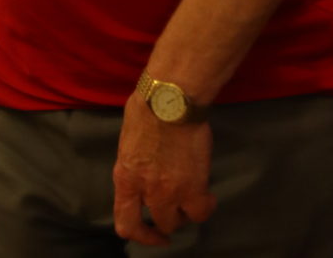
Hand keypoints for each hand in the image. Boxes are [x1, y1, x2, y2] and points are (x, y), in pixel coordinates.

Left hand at [113, 93, 216, 245]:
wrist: (171, 97)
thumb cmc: (148, 106)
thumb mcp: (129, 139)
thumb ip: (134, 162)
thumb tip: (141, 167)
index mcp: (125, 177)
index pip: (125, 222)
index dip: (140, 235)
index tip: (152, 233)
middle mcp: (146, 191)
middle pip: (158, 223)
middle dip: (167, 219)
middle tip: (178, 208)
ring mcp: (169, 192)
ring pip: (178, 222)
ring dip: (185, 212)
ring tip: (191, 198)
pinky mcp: (193, 187)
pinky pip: (201, 212)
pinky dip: (205, 207)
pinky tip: (207, 195)